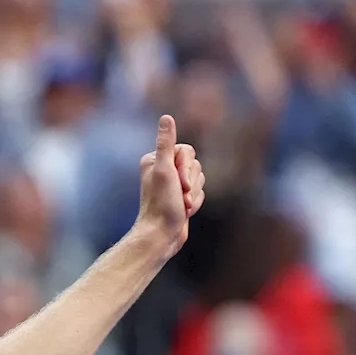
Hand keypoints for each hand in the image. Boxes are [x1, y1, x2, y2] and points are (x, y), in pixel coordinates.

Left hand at [137, 115, 204, 254]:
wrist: (162, 236)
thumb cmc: (161, 205)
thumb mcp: (165, 171)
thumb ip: (166, 144)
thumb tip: (167, 118)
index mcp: (155, 160)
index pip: (186, 150)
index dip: (187, 167)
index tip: (179, 183)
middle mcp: (163, 169)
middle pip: (194, 164)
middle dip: (192, 182)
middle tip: (180, 197)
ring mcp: (173, 184)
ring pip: (200, 178)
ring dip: (194, 195)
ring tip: (181, 207)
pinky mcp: (181, 197)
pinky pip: (200, 192)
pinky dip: (195, 203)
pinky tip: (184, 212)